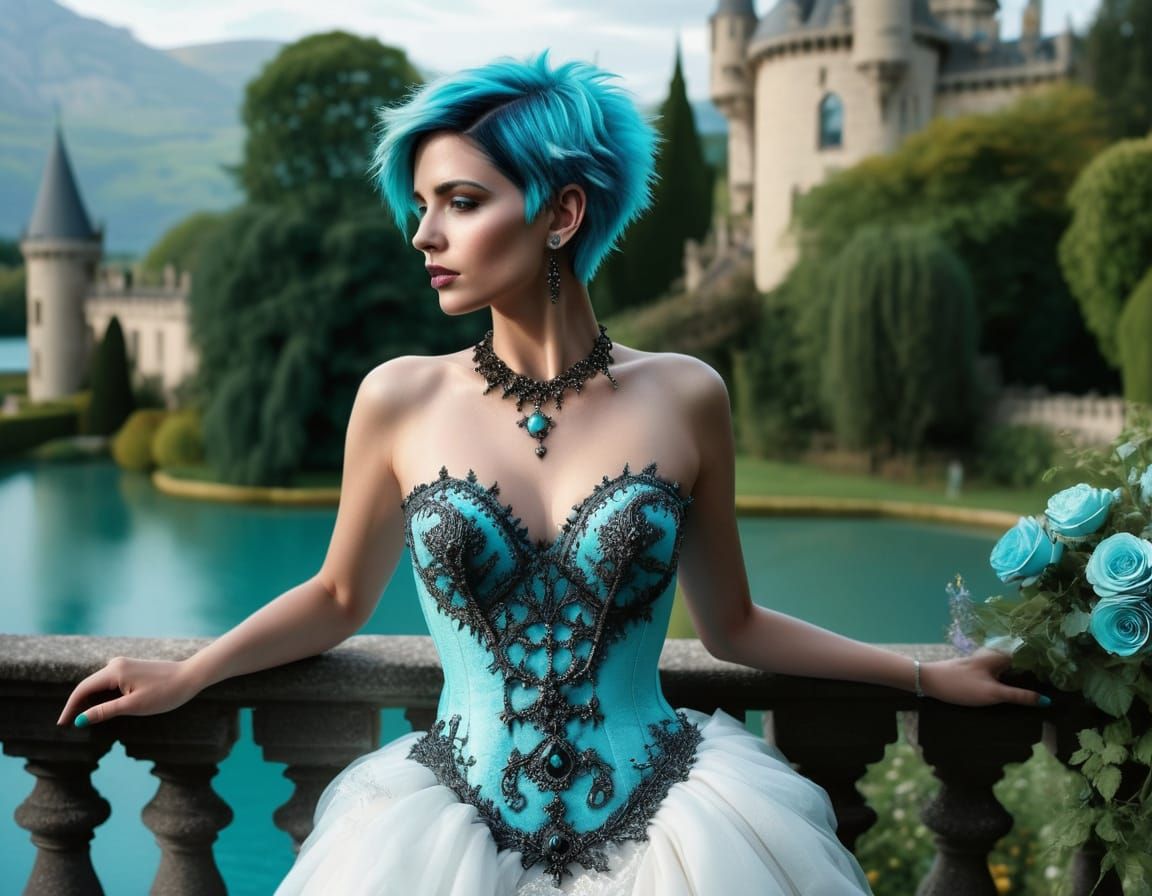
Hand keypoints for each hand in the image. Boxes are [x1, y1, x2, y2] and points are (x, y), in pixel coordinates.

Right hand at [57, 657, 200, 727]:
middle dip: (77, 705)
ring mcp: (124, 665)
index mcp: (114, 671)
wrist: (191, 676)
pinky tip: (100, 709)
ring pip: (99, 685)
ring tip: (82, 720)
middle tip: (68, 726)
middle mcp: (116, 664)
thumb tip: (80, 720)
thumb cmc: (165, 692)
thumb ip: (104, 712)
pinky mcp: (131, 669)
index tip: (62, 725)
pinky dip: (102, 696)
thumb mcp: (133, 706)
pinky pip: (109, 684)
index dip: (70, 707)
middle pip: (88, 686)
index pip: (82, 689)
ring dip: (89, 701)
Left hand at [920, 649, 1048, 707]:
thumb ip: (1019, 696)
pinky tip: (1017, 693)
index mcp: (1001, 656)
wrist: (929, 681)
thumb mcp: (993, 693)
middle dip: (1037, 675)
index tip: (1063, 678)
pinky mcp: (978, 671)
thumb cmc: (961, 686)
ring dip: (1024, 680)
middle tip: (1058, 689)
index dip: (1047, 667)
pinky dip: (1011, 682)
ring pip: (1011, 670)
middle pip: (1022, 664)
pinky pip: (1001, 675)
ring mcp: (986, 663)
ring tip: (1043, 693)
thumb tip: (1046, 701)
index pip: (1031, 657)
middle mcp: (995, 656)